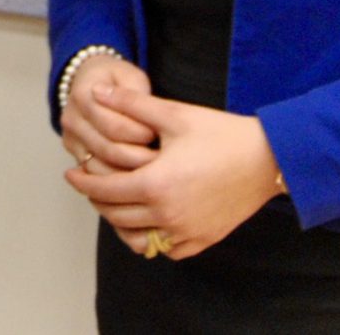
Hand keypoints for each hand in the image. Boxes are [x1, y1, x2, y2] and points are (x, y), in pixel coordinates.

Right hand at [60, 52, 156, 173]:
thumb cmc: (116, 80)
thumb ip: (137, 96)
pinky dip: (117, 182)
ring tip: (153, 171)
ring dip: (128, 174)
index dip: (140, 134)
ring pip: (100, 168)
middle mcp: (72, 119)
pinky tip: (137, 179)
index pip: (114, 126)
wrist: (91, 82)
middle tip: (162, 159)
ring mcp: (71, 140)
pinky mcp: (75, 155)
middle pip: (108, 150)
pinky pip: (96, 176)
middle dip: (138, 157)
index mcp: (83, 95)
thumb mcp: (130, 76)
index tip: (159, 134)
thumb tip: (147, 123)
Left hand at [66, 87, 283, 261]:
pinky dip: (150, 238)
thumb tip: (98, 91)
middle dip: (98, 199)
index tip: (71, 173)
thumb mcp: (175, 114)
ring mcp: (187, 232)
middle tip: (89, 184)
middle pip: (116, 215)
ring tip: (115, 202)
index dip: (83, 182)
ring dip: (120, 223)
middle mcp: (168, 215)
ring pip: (137, 239)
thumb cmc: (221, 133)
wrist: (269, 159)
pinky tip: (147, 220)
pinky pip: (166, 249)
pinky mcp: (204, 239)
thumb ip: (132, 104)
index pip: (105, 190)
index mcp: (155, 184)